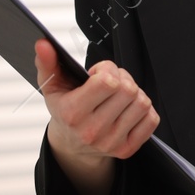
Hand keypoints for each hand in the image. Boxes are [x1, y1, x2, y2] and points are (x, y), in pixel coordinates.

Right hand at [35, 39, 157, 166]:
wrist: (72, 146)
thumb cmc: (64, 111)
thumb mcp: (51, 87)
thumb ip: (47, 63)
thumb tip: (43, 44)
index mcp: (73, 113)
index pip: (107, 81)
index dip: (107, 69)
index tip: (99, 73)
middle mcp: (92, 130)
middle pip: (128, 90)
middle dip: (122, 79)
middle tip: (111, 83)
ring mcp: (111, 142)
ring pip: (142, 103)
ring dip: (135, 94)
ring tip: (119, 96)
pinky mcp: (127, 149)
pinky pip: (151, 120)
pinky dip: (145, 110)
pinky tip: (128, 109)